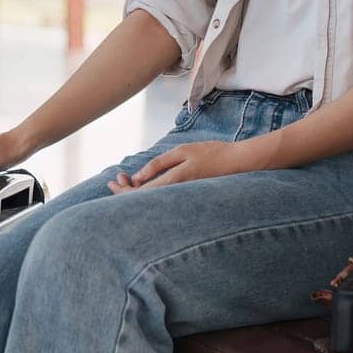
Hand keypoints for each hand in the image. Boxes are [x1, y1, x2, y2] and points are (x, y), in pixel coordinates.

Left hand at [108, 140, 253, 193]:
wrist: (239, 163)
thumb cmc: (212, 154)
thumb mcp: (183, 152)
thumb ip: (158, 164)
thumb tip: (136, 178)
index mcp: (173, 183)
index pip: (139, 195)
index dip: (122, 191)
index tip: (113, 181)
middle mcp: (176, 195)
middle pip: (143, 201)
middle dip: (125, 191)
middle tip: (116, 179)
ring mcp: (181, 197)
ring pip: (152, 200)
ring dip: (137, 192)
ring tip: (129, 179)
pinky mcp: (186, 197)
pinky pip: (162, 198)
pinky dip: (150, 191)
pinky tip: (146, 183)